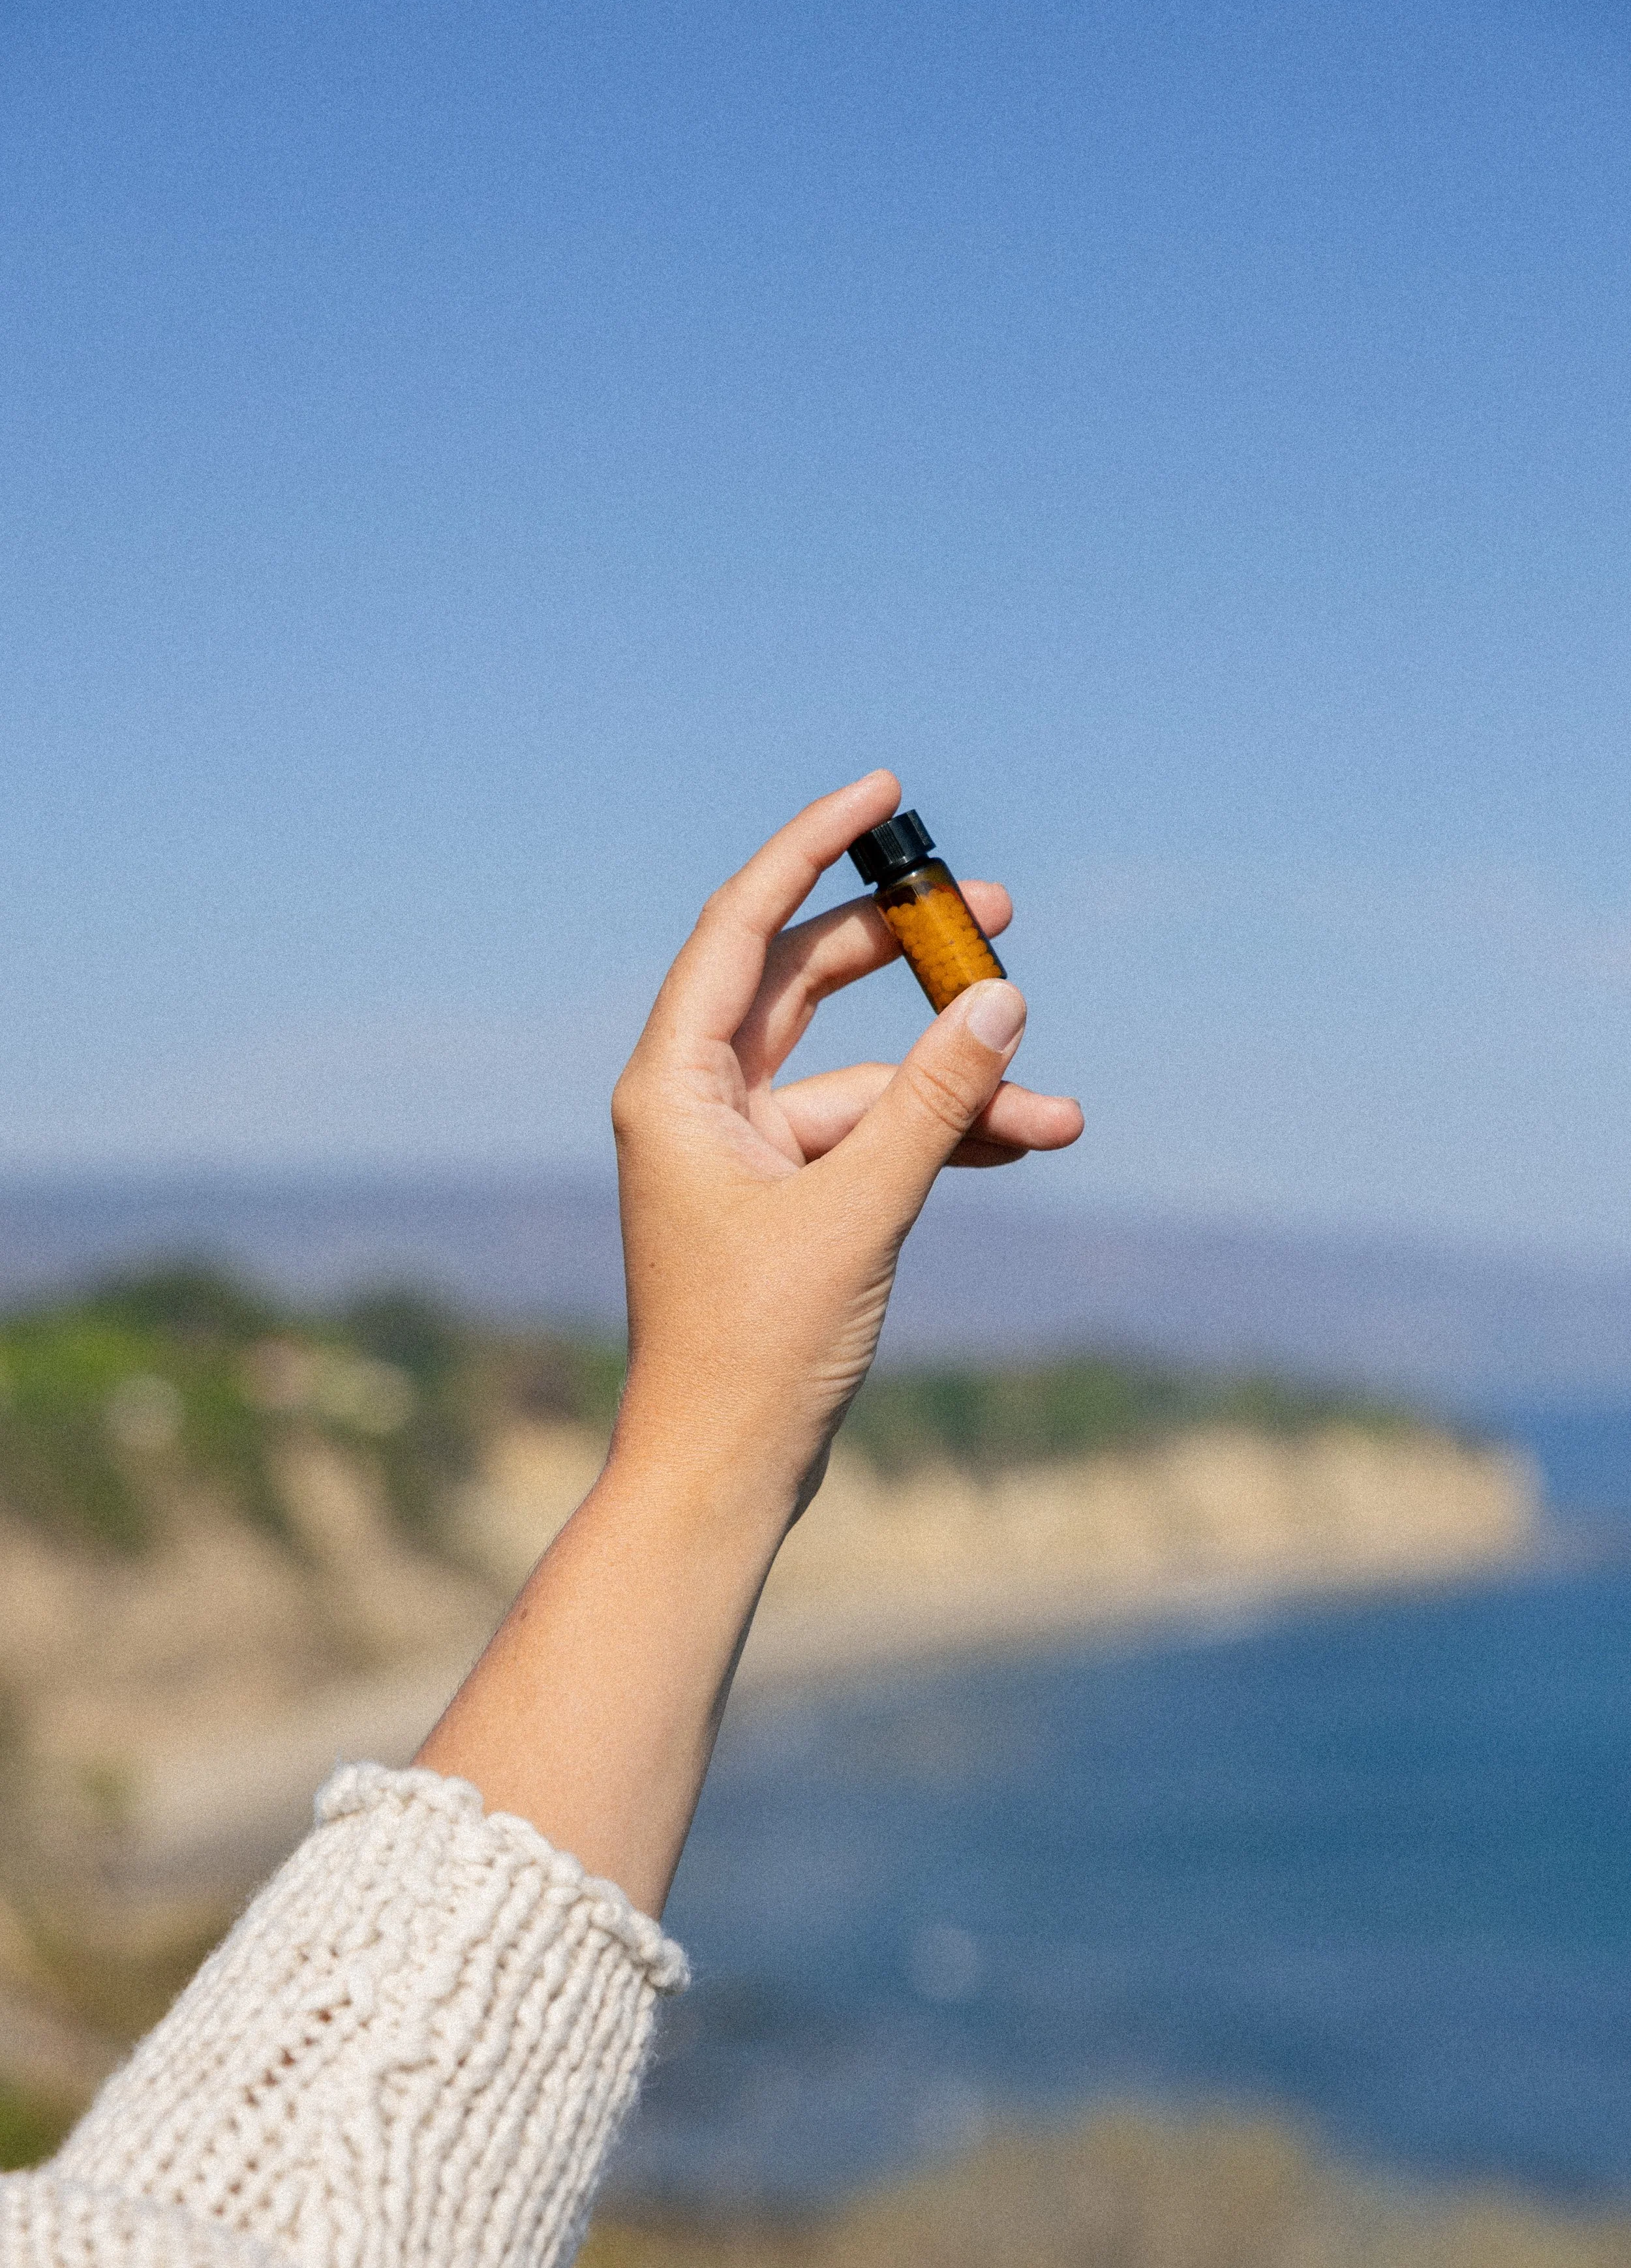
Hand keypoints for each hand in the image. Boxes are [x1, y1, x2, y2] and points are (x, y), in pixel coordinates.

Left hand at [609, 770, 1082, 1524]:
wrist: (724, 1473)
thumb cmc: (757, 1350)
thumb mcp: (861, 1211)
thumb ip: (934, 1103)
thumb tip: (1000, 998)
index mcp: (676, 1084)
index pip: (744, 928)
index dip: (811, 848)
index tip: (882, 794)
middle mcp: (699, 1103)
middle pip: (804, 984)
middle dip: (903, 951)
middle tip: (996, 909)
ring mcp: (741, 1153)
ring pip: (860, 1078)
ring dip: (953, 1085)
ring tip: (1060, 1110)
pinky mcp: (784, 1201)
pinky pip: (870, 1140)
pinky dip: (938, 1138)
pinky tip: (1023, 1142)